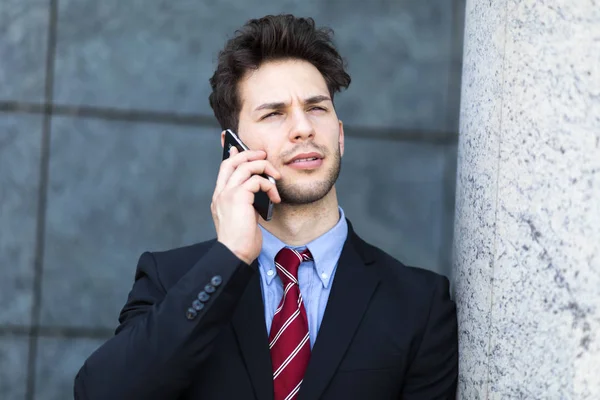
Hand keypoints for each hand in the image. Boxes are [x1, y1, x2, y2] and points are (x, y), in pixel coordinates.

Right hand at [211, 147, 280, 263]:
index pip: (224, 168)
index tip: (243, 149)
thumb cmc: (240, 240)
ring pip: (246, 166)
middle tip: (264, 156)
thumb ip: (247, 201)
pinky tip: (275, 197)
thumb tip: (258, 189)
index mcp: (220, 197)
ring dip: (265, 168)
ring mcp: (228, 193)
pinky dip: (269, 185)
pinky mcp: (238, 197)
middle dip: (250, 154)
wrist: (234, 253)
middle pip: (233, 161)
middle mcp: (221, 192)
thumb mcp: (244, 216)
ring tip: (276, 178)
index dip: (234, 155)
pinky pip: (256, 180)